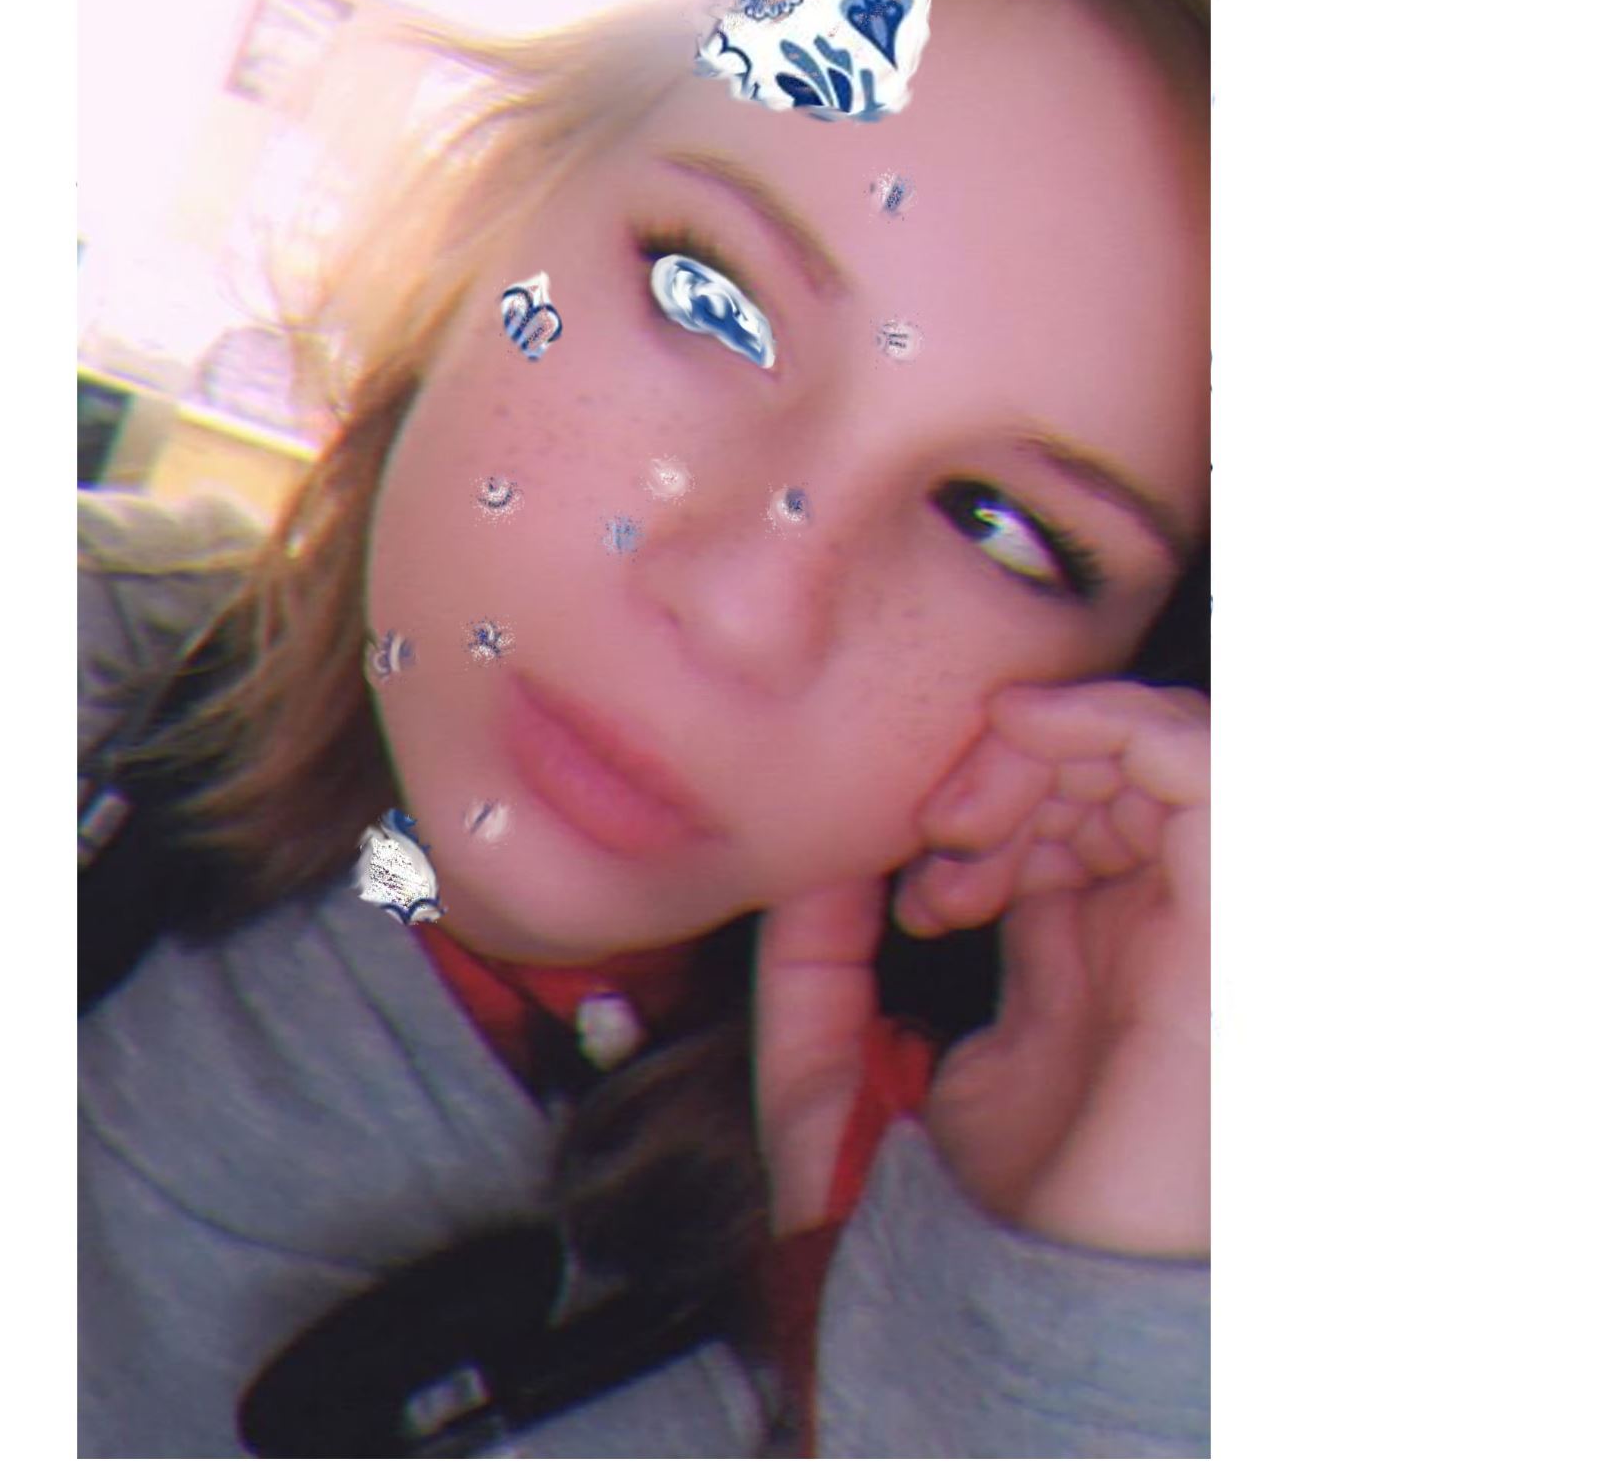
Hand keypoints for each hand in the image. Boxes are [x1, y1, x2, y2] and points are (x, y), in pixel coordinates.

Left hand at [753, 681, 1207, 1255]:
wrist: (1025, 1322)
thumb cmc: (946, 1232)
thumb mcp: (842, 1075)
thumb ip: (815, 971)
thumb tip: (817, 864)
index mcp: (1081, 965)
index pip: (1059, 818)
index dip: (979, 802)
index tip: (910, 861)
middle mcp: (1147, 937)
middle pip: (1105, 772)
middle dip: (1008, 763)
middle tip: (936, 828)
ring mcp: (1191, 928)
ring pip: (1155, 747)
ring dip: (1049, 741)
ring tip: (968, 815)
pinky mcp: (1225, 922)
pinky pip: (1207, 762)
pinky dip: (1115, 719)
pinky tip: (1027, 736)